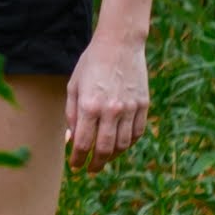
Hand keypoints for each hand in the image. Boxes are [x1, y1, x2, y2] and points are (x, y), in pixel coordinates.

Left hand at [63, 33, 152, 160]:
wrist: (119, 44)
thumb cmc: (91, 64)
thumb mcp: (74, 87)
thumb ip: (72, 115)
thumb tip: (71, 140)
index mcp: (89, 105)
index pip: (84, 144)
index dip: (79, 159)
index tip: (76, 166)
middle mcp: (111, 110)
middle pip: (104, 149)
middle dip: (96, 164)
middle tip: (90, 169)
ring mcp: (130, 108)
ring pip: (123, 144)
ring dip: (112, 156)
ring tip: (104, 158)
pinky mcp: (143, 105)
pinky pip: (137, 132)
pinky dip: (128, 143)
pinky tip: (120, 144)